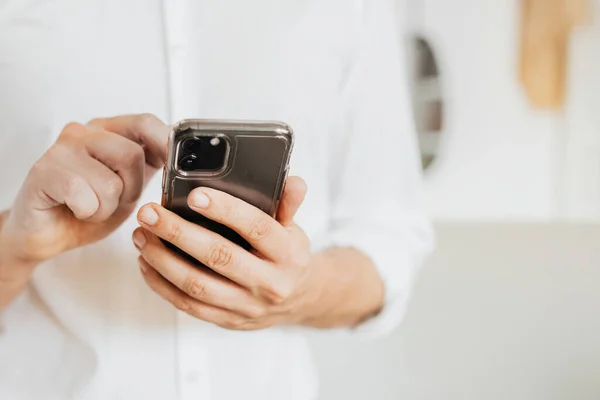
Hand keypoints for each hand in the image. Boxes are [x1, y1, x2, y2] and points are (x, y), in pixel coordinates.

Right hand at [1, 114, 168, 263]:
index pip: (145, 122)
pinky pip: (85, 197)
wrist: (49, 233)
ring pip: (111, 182)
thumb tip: (182, 158)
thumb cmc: (90, 207)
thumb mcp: (132, 185)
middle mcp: (85, 132)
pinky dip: (88, 213)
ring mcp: (63, 148)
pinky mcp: (44, 170)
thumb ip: (152, 166)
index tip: (172, 166)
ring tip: (92, 206)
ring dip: (108, 206)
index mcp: (109, 131)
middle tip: (115, 199)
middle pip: (132, 155)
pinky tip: (76, 210)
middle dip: (132, 188)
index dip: (164, 144)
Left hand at [132, 177, 318, 329]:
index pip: (256, 228)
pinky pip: (188, 306)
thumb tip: (292, 180)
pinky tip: (147, 262)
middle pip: (219, 257)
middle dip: (178, 232)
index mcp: (288, 255)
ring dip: (162, 259)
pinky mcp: (227, 320)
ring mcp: (247, 305)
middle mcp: (269, 283)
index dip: (225, 210)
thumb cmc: (288, 257)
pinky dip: (162, 284)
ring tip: (141, 235)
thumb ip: (288, 203)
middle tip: (150, 213)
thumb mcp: (294, 228)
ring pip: (197, 285)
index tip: (195, 194)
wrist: (298, 300)